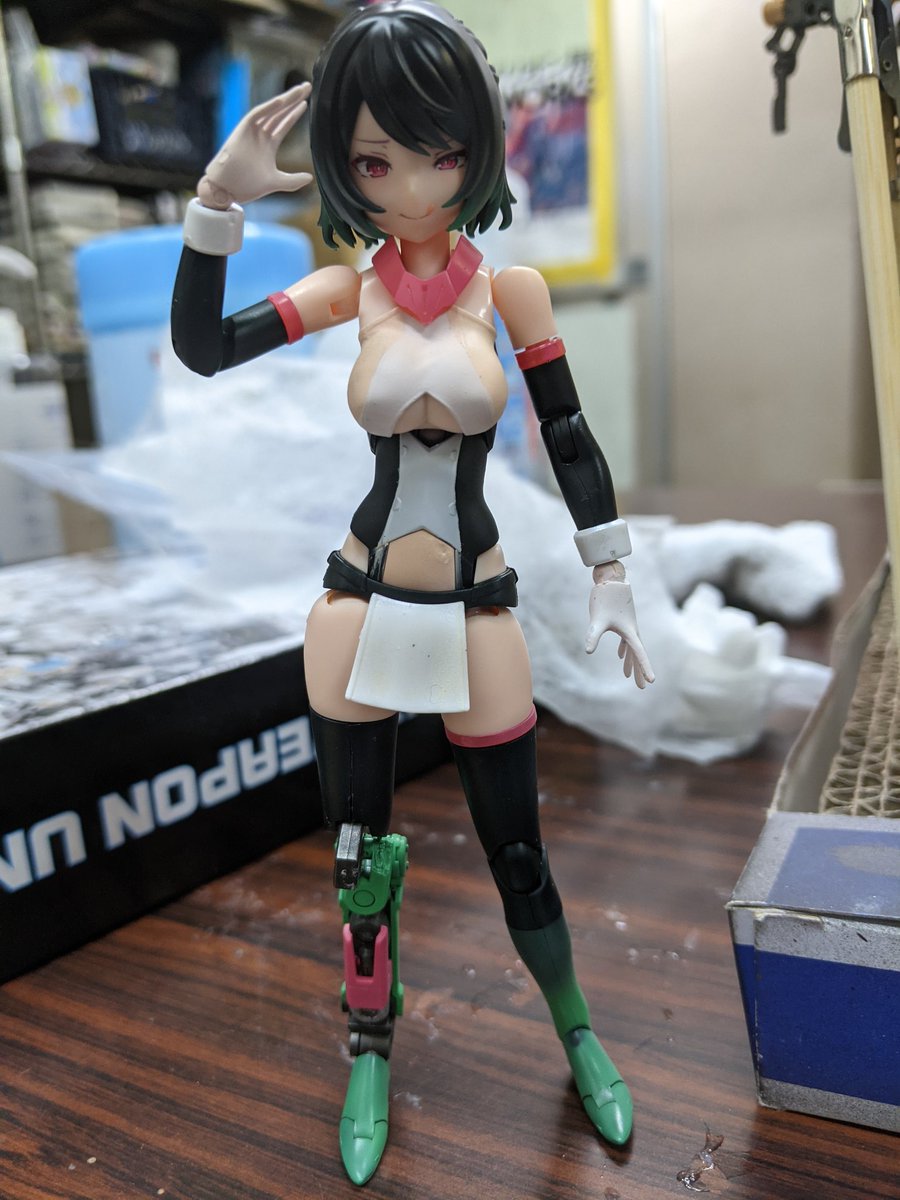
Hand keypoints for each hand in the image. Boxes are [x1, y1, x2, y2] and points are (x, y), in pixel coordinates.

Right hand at [198, 83, 313, 209]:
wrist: (226, 189)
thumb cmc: (246, 185)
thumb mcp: (275, 182)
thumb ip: (292, 181)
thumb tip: (310, 178)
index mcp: (268, 145)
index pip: (283, 124)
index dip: (294, 113)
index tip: (306, 103)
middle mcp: (260, 135)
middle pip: (279, 113)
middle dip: (293, 100)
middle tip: (307, 86)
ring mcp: (251, 132)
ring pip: (271, 111)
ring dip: (285, 100)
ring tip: (300, 89)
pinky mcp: (241, 131)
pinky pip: (256, 115)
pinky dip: (268, 108)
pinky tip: (281, 101)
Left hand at [585, 563, 654, 688]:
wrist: (610, 580)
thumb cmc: (604, 598)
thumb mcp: (597, 619)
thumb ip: (593, 635)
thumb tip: (587, 651)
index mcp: (629, 631)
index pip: (639, 654)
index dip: (644, 668)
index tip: (651, 682)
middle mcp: (632, 630)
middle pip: (637, 654)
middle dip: (639, 671)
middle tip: (642, 687)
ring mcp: (628, 626)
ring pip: (632, 648)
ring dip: (631, 662)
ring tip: (628, 677)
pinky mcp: (622, 622)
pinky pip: (626, 640)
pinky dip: (624, 650)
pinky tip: (619, 656)